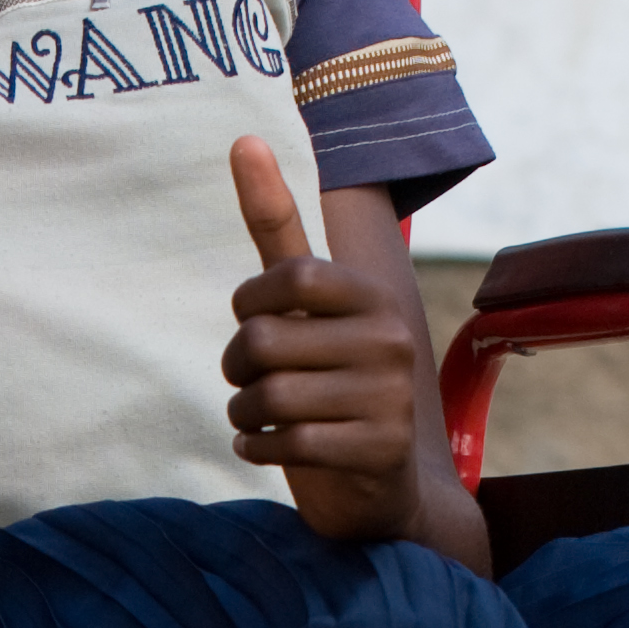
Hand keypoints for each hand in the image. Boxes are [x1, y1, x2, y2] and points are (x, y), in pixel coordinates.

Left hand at [221, 138, 426, 543]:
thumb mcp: (307, 306)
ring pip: (268, 395)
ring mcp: (389, 398)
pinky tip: (266, 448)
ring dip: (243, 413)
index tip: (252, 321)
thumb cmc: (330, 386)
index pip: (289, 276)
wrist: (383, 490)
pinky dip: (257, 448)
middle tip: (247, 384)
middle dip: (237, 368)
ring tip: (257, 418)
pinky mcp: (378, 451)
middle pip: (265, 340)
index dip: (248, 305)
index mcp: (374, 296)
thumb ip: (277, 227)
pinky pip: (284, 441)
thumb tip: (244, 137)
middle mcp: (391, 339)